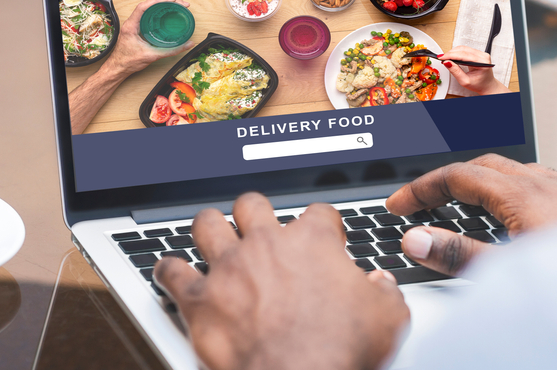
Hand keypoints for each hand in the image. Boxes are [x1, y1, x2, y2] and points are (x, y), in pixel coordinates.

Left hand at [103, 0, 193, 75]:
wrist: (118, 68)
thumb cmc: (128, 61)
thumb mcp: (152, 55)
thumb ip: (171, 50)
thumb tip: (186, 44)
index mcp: (131, 26)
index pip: (144, 6)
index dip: (158, 1)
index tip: (172, 1)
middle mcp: (131, 22)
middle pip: (147, 4)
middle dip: (164, 1)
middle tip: (178, 2)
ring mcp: (133, 25)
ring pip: (147, 9)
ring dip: (160, 5)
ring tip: (174, 5)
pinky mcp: (137, 28)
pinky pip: (147, 15)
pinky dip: (157, 12)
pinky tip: (165, 14)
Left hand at [154, 194, 408, 369]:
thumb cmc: (339, 350)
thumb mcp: (387, 319)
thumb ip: (385, 293)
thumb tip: (381, 286)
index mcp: (312, 243)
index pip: (318, 213)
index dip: (323, 224)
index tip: (325, 237)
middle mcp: (266, 245)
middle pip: (253, 205)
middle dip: (255, 212)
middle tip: (259, 226)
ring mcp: (229, 269)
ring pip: (207, 224)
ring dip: (209, 227)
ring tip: (210, 231)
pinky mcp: (199, 300)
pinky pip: (172, 271)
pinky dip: (168, 269)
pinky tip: (169, 269)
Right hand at [386, 154, 556, 275]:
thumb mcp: (511, 271)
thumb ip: (459, 255)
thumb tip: (416, 239)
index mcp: (522, 193)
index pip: (457, 176)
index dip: (421, 189)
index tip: (399, 205)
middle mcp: (547, 183)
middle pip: (484, 166)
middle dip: (449, 180)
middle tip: (424, 202)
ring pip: (516, 173)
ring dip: (483, 183)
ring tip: (465, 207)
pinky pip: (542, 184)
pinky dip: (514, 191)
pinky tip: (519, 216)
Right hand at [440, 45, 508, 94]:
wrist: (487, 85)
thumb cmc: (479, 85)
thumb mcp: (465, 81)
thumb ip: (455, 71)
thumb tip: (447, 62)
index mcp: (482, 63)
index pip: (464, 55)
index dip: (451, 55)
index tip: (442, 57)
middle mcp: (483, 56)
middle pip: (464, 49)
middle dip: (451, 53)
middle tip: (442, 58)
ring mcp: (481, 54)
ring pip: (464, 48)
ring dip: (453, 52)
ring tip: (446, 58)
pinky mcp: (478, 53)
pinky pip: (466, 49)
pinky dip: (458, 52)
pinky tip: (453, 57)